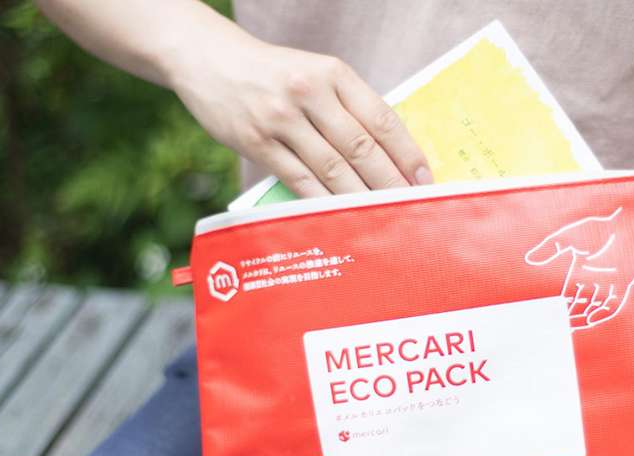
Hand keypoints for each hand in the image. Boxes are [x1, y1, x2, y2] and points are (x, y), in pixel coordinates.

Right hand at [168, 36, 430, 196]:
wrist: (208, 59)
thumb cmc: (272, 73)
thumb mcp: (315, 73)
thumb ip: (347, 106)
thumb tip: (388, 154)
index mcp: (333, 73)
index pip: (382, 119)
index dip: (407, 153)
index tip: (425, 179)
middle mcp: (308, 93)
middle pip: (361, 148)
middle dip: (391, 183)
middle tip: (411, 208)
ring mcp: (281, 119)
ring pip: (333, 169)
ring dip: (362, 198)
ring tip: (383, 218)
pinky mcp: (257, 142)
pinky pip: (299, 180)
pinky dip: (323, 203)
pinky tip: (341, 217)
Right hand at [524, 207, 633, 329]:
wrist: (625, 227)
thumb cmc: (596, 229)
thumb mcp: (567, 238)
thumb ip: (549, 248)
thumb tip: (530, 259)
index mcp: (579, 272)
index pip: (567, 297)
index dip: (558, 307)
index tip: (547, 316)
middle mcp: (593, 282)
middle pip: (579, 306)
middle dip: (568, 317)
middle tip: (556, 327)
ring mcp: (608, 285)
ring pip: (594, 309)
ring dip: (582, 319)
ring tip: (570, 327)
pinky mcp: (622, 287)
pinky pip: (611, 307)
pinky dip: (601, 314)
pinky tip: (590, 320)